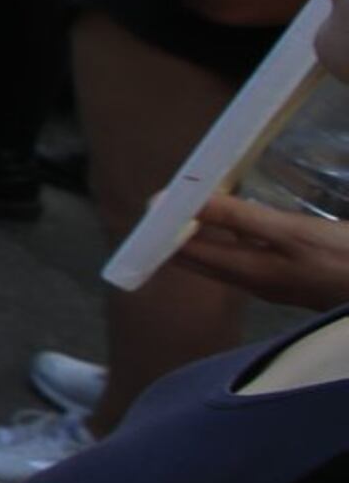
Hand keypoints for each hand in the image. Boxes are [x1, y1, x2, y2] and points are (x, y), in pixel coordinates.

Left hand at [169, 193, 348, 310]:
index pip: (186, 253)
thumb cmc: (343, 259)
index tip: (152, 200)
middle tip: (164, 199)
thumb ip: (238, 218)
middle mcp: (253, 282)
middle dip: (177, 231)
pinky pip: (247, 255)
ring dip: (204, 232)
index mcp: (247, 273)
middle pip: (200, 257)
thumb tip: (182, 202)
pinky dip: (232, 234)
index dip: (163, 228)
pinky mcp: (291, 277)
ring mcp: (273, 282)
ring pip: (224, 256)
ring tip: (191, 203)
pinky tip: (237, 218)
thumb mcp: (291, 232)